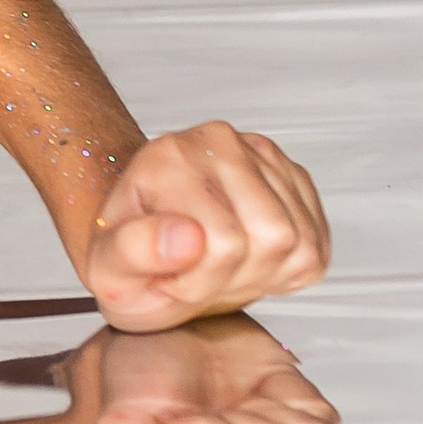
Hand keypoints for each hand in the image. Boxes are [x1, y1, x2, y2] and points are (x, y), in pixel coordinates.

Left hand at [80, 123, 327, 329]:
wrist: (150, 240)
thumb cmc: (128, 259)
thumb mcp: (107, 270)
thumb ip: (132, 252)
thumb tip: (186, 236)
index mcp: (166, 158)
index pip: (223, 243)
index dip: (197, 281)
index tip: (167, 277)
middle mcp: (218, 142)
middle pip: (272, 238)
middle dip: (234, 278)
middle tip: (195, 275)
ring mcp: (262, 154)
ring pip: (299, 243)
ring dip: (262, 274)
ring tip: (219, 266)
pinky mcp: (294, 178)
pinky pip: (316, 246)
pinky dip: (286, 269)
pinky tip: (247, 260)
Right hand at [86, 313, 339, 423]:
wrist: (169, 325)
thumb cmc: (142, 369)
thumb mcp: (123, 413)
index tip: (185, 414)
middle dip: (238, 422)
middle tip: (210, 400)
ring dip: (274, 417)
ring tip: (245, 397)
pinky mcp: (297, 409)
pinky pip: (323, 423)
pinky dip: (300, 404)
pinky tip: (270, 389)